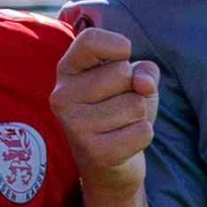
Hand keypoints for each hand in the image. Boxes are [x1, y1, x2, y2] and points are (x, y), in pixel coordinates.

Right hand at [51, 24, 159, 199]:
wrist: (110, 166)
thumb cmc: (119, 112)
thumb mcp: (133, 81)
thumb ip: (143, 70)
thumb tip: (143, 84)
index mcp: (67, 72)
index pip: (89, 40)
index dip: (117, 45)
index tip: (123, 54)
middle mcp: (62, 96)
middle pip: (122, 73)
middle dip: (133, 90)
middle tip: (117, 106)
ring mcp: (75, 126)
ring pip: (135, 104)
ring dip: (139, 116)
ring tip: (120, 126)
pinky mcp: (95, 152)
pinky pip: (143, 131)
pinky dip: (144, 136)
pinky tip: (124, 142)